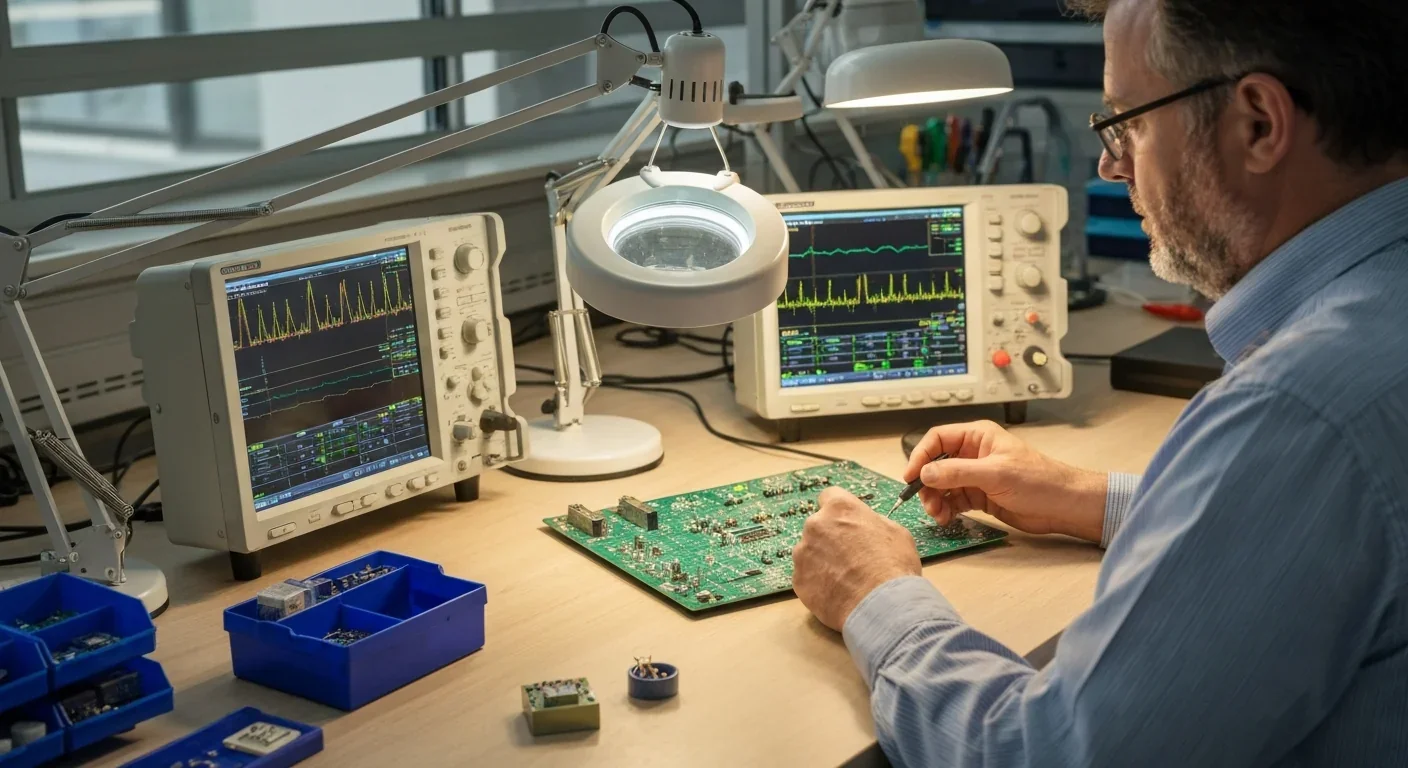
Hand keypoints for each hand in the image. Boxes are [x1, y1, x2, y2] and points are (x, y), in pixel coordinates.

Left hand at [793, 487, 921, 630]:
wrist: (882, 605)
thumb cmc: (893, 566)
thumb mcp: (895, 532)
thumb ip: (872, 522)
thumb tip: (865, 525)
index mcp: (840, 508)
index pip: (830, 496)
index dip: (839, 511)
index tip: (845, 522)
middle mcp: (815, 525)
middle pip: (818, 526)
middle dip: (830, 537)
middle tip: (849, 556)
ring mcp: (803, 553)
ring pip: (810, 552)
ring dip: (822, 560)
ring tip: (844, 579)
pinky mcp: (798, 579)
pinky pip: (806, 576)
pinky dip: (818, 582)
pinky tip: (837, 592)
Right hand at [905, 420, 1107, 543]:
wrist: (1063, 506)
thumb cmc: (1039, 481)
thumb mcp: (995, 473)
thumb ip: (958, 472)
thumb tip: (926, 473)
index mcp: (977, 437)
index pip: (938, 439)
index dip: (921, 456)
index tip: (911, 476)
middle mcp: (973, 454)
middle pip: (936, 464)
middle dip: (927, 484)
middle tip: (927, 502)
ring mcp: (976, 476)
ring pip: (942, 485)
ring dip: (936, 499)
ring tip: (939, 514)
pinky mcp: (980, 495)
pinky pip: (953, 500)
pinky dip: (946, 509)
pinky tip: (948, 518)